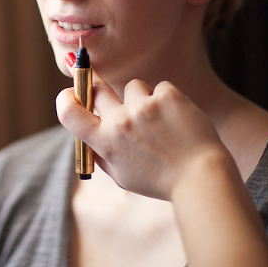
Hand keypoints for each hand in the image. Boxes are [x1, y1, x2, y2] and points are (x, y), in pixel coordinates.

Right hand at [56, 73, 230, 199]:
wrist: (202, 176)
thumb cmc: (161, 180)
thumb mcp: (122, 175)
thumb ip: (102, 153)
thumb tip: (87, 134)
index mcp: (105, 143)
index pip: (68, 112)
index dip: (65, 98)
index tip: (70, 93)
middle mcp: (120, 122)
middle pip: (98, 89)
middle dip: (101, 88)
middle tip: (111, 91)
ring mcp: (144, 107)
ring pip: (133, 87)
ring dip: (142, 98)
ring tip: (160, 121)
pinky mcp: (168, 97)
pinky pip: (160, 87)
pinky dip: (167, 100)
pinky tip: (178, 120)